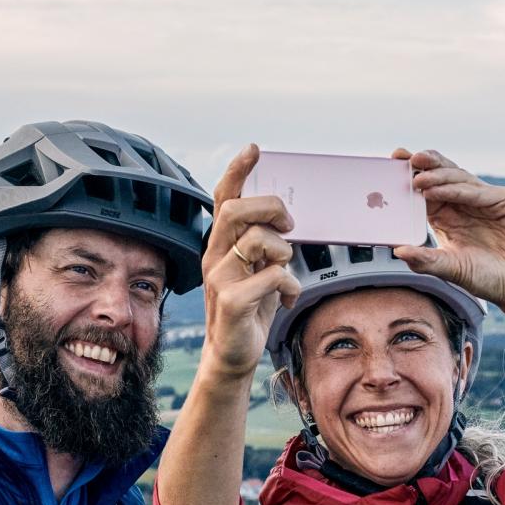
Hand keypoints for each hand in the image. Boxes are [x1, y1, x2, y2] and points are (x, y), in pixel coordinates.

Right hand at [199, 145, 300, 378]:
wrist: (231, 355)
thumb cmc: (250, 308)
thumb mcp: (258, 268)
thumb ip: (265, 243)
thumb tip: (285, 216)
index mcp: (221, 243)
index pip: (224, 198)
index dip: (237, 171)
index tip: (253, 149)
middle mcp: (214, 255)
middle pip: (237, 210)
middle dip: (270, 208)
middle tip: (289, 224)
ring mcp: (219, 279)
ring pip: (257, 241)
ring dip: (283, 251)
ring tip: (285, 269)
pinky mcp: (231, 302)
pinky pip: (272, 277)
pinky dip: (289, 285)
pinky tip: (286, 298)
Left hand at [389, 148, 504, 322]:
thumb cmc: (488, 278)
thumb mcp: (452, 269)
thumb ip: (427, 261)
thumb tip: (398, 251)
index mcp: (448, 217)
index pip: (425, 192)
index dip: (409, 177)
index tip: (391, 164)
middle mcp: (465, 204)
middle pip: (441, 177)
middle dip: (422, 165)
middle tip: (402, 158)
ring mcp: (486, 199)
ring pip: (458, 178)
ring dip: (437, 174)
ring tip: (417, 175)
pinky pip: (478, 191)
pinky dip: (458, 189)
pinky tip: (441, 188)